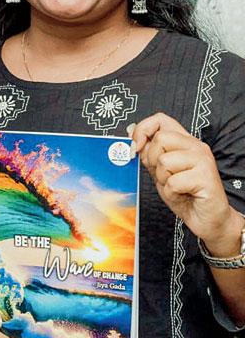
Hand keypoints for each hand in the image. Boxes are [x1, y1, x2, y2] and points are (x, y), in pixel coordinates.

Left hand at [131, 113, 239, 249]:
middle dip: (153, 161)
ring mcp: (203, 160)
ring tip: (175, 186)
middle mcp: (196, 147)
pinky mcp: (206, 177)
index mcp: (184, 142)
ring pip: (165, 161)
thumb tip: (130, 131)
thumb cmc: (184, 194)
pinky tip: (182, 194)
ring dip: (163, 179)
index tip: (136, 148)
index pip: (161, 120)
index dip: (143, 130)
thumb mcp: (160, 171)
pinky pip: (173, 182)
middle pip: (160, 139)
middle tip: (165, 176)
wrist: (206, 218)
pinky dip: (171, 192)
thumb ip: (148, 152)